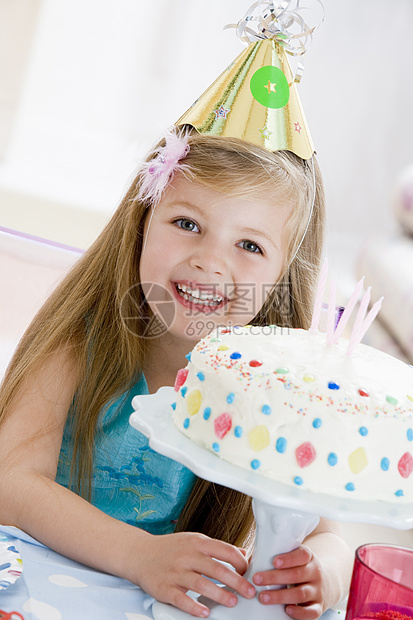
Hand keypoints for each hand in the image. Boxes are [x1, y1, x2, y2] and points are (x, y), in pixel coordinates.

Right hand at [137, 532, 255, 616]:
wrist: (140, 554)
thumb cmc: (171, 549)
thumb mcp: (195, 541)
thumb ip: (217, 548)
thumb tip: (243, 554)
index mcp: (197, 543)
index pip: (225, 550)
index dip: (240, 563)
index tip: (249, 573)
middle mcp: (187, 556)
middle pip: (217, 568)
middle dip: (237, 582)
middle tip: (249, 592)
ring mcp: (175, 572)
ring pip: (201, 584)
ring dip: (219, 594)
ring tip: (232, 601)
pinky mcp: (164, 587)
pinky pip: (181, 598)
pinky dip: (194, 606)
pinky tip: (204, 612)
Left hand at [252, 545, 325, 619]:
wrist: (326, 582)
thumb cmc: (300, 568)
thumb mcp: (294, 559)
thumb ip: (277, 558)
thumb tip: (251, 560)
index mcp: (308, 558)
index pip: (302, 555)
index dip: (289, 559)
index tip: (274, 562)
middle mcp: (315, 573)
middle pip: (297, 574)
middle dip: (275, 578)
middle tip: (257, 579)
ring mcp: (317, 590)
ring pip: (301, 593)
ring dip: (281, 596)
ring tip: (263, 597)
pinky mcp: (319, 606)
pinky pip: (311, 612)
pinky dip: (300, 612)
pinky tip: (287, 610)